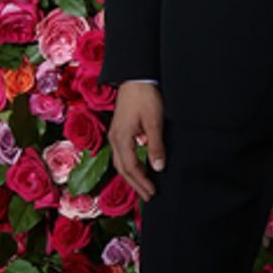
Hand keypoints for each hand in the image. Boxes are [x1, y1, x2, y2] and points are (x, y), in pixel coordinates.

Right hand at [109, 81, 166, 203]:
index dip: (142, 182)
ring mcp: (115, 134)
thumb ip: (155, 146)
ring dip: (132, 176)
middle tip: (148, 196)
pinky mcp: (119, 130)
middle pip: (123, 169)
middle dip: (136, 184)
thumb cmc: (145, 96)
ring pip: (120, 162)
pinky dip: (130, 165)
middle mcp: (114, 138)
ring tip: (144, 186)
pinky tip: (140, 167)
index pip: (131, 168)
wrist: (136, 77)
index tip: (153, 192)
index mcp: (121, 138)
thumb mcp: (154, 122)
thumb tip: (158, 168)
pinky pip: (122, 154)